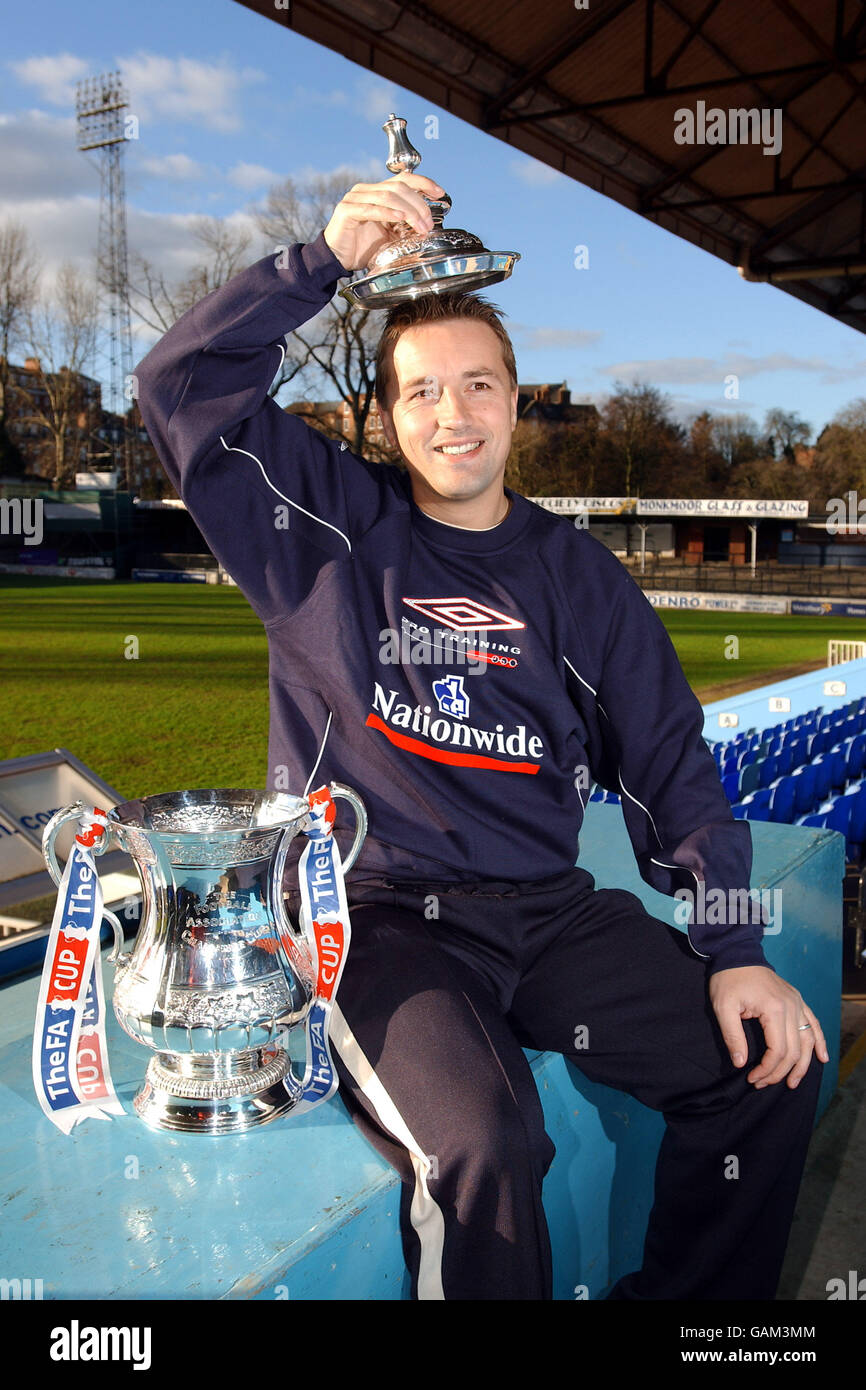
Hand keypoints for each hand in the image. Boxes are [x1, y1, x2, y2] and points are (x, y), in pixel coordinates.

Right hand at [323, 173, 445, 271]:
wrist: (337, 258)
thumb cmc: (363, 247)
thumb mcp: (390, 234)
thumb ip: (404, 225)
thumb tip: (427, 224)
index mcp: (377, 191)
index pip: (403, 179)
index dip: (423, 183)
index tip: (440, 193)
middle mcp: (366, 190)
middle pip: (399, 187)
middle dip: (418, 204)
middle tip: (428, 223)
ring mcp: (355, 198)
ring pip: (388, 196)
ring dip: (408, 211)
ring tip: (419, 226)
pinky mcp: (346, 210)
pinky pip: (371, 208)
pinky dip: (388, 212)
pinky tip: (400, 218)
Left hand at [708, 965, 828, 1088]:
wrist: (737, 953)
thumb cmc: (728, 979)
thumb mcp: (723, 1007)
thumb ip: (732, 1036)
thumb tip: (741, 1063)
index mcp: (775, 1009)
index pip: (778, 1050)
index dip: (767, 1069)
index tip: (752, 1078)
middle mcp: (792, 1007)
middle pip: (794, 1050)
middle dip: (779, 1072)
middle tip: (762, 1083)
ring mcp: (797, 1002)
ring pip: (808, 1041)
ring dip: (803, 1065)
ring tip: (792, 1083)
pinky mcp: (797, 1000)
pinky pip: (813, 1024)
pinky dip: (819, 1042)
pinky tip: (822, 1058)